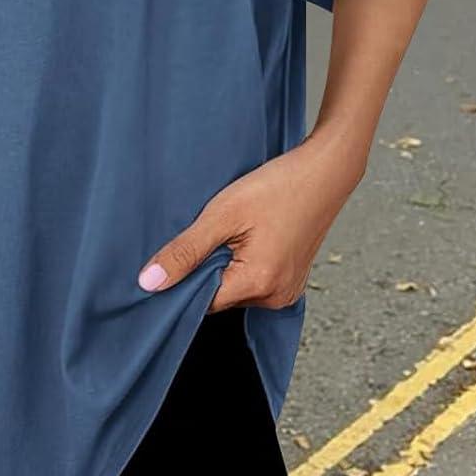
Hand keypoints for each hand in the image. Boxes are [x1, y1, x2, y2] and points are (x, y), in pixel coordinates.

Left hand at [136, 130, 367, 312]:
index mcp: (259, 284)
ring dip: (225, 266)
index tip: (175, 257)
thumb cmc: (278, 187)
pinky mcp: (293, 279)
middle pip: (220, 297)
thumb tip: (150, 282)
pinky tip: (247, 236)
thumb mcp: (222, 214)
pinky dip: (243, 263)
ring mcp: (288, 290)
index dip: (184, 282)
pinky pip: (255, 280)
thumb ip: (185, 251)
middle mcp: (276, 296)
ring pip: (237, 288)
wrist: (325, 171)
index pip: (201, 303)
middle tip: (209, 233)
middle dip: (206, 270)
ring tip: (233, 231)